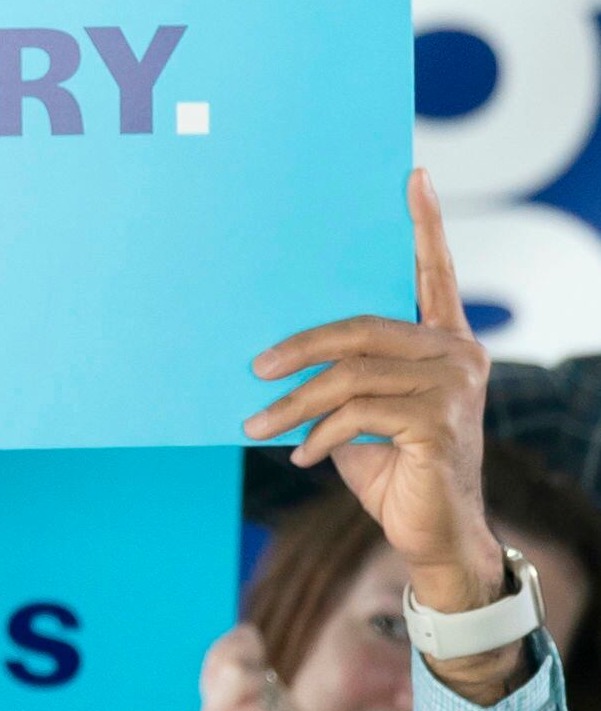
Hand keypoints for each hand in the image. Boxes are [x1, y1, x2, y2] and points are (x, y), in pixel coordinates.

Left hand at [246, 171, 500, 617]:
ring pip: (350, 375)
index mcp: (444, 342)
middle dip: (298, 348)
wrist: (432, 533)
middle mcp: (458, 354)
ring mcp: (454, 386)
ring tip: (256, 425)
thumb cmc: (392, 469)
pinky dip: (317, 436)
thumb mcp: (360, 417)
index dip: (424, 225)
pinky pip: (358, 414)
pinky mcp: (440, 423)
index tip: (412, 177)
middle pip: (362, 328)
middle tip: (252, 370)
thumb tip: (271, 356)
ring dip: (292, 403)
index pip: (434, 273)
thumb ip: (340, 379)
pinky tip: (299, 455)